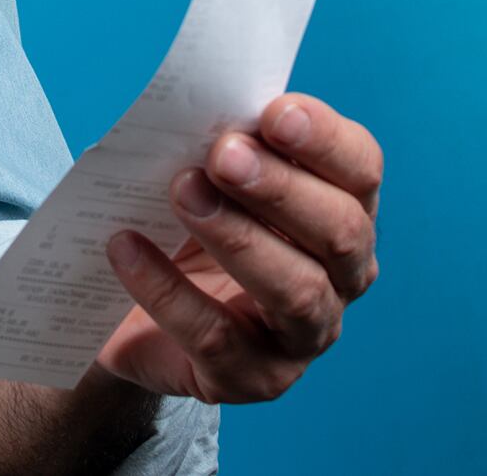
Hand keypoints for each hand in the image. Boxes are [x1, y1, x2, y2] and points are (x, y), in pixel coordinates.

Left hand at [98, 93, 381, 404]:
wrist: (131, 312)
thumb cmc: (185, 226)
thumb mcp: (204, 178)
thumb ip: (216, 144)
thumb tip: (195, 110)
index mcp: (343, 211)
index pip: (360, 170)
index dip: (325, 140)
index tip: (273, 111)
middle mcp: (341, 277)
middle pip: (340, 231)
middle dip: (281, 188)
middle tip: (221, 155)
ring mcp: (304, 336)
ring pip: (296, 291)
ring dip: (238, 237)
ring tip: (181, 194)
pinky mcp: (252, 378)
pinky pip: (216, 338)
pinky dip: (167, 290)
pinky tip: (126, 249)